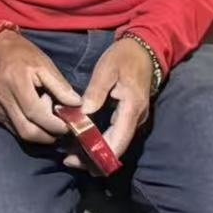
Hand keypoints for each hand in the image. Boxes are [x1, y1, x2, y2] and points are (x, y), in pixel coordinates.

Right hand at [0, 31, 82, 143]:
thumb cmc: (24, 55)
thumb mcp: (45, 65)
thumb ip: (60, 86)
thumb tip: (77, 105)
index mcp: (16, 82)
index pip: (35, 113)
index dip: (54, 124)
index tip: (70, 124)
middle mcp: (3, 98)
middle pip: (27, 130)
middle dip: (49, 135)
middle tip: (63, 128)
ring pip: (21, 134)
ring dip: (41, 134)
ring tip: (51, 120)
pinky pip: (16, 130)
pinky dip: (31, 129)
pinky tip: (39, 118)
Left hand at [64, 37, 153, 167]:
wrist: (143, 51)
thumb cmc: (123, 58)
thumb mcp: (106, 69)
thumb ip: (96, 91)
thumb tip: (84, 113)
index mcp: (132, 108)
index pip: (118, 142)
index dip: (99, 156)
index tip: (77, 161)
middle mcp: (136, 120)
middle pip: (116, 149)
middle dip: (94, 159)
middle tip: (69, 160)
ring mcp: (134, 120)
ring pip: (116, 145)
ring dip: (96, 153)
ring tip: (72, 155)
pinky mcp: (129, 118)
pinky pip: (115, 136)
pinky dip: (100, 143)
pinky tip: (83, 142)